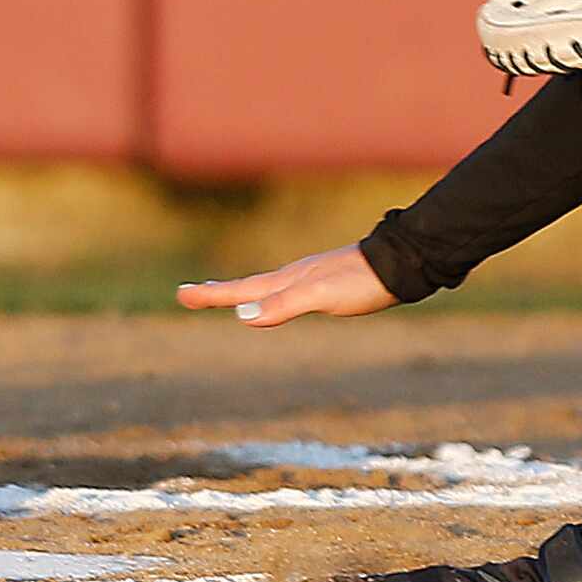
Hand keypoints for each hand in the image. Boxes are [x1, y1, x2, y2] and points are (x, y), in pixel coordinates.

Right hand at [177, 244, 396, 327]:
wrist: (400, 265)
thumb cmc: (360, 283)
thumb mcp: (320, 297)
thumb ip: (285, 304)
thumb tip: (242, 315)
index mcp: (288, 281)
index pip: (241, 290)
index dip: (212, 295)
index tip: (181, 294)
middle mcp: (294, 277)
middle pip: (247, 287)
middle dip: (217, 292)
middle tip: (187, 294)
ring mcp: (310, 280)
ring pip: (266, 288)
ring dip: (241, 293)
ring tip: (227, 296)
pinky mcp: (328, 285)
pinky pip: (287, 292)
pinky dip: (270, 297)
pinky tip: (280, 299)